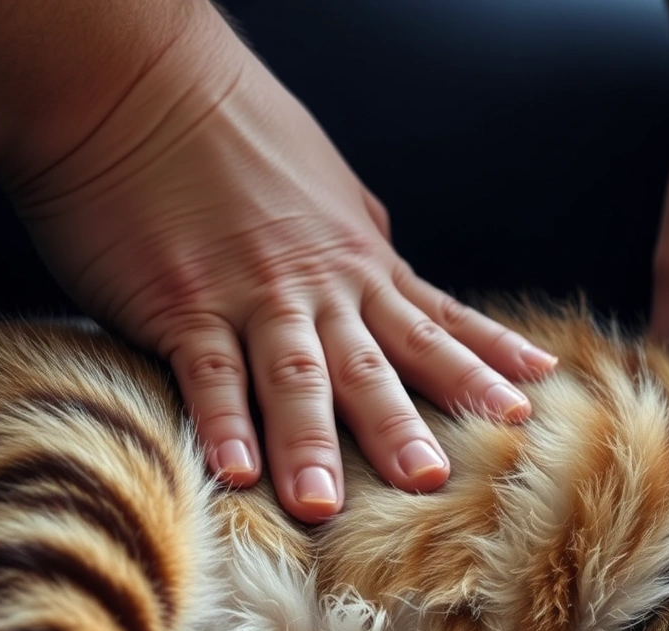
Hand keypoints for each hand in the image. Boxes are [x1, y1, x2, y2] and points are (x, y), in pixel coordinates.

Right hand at [10, 42, 554, 522]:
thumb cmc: (230, 131)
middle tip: (439, 481)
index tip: (529, 404)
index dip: (482, 363)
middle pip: (374, 366)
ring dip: (311, 443)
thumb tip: (390, 267)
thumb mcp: (322, 185)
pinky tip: (234, 471)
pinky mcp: (181, 302)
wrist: (139, 86)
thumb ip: (359, 240)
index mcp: (356, 264)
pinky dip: (220, 420)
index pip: (434, 323)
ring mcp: (250, 296)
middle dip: (408, 425)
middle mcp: (317, 288)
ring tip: (325, 506)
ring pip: (294, 377)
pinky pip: (207, 369)